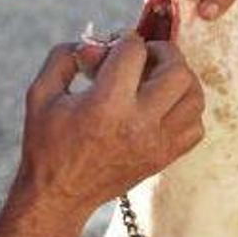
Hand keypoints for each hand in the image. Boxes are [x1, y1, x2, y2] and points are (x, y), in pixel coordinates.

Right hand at [18, 33, 204, 207]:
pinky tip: (164, 106)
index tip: (115, 47)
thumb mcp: (41, 94)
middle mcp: (138, 124)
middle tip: (147, 56)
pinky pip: (196, 126)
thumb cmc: (47, 143)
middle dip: (164, 52)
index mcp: (105, 105)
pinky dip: (186, 110)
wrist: (59, 197)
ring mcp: (156, 144)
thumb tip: (93, 42)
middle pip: (178, 71)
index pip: (135, 51)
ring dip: (180, 79)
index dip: (124, 39)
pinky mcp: (164, 158)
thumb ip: (64, 57)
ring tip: (158, 78)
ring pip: (195, 97)